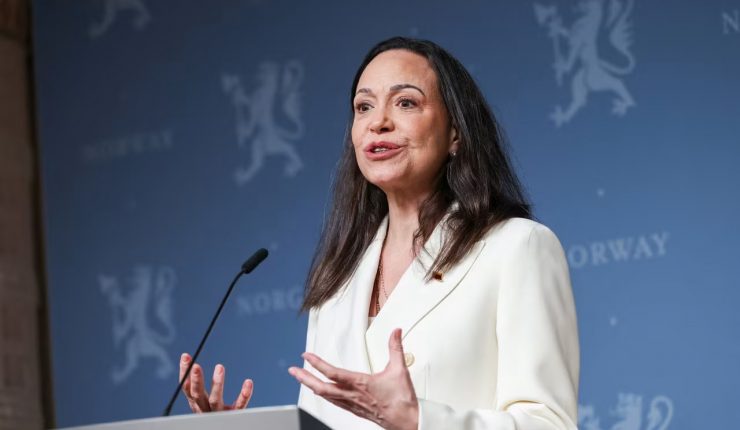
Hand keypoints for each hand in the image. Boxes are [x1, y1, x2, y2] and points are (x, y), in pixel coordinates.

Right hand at [179, 353, 253, 412]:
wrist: (224, 427)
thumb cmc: (212, 412)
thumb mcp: (202, 401)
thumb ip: (197, 386)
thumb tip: (186, 358)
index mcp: (197, 404)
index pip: (187, 388)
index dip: (184, 373)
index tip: (186, 356)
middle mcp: (205, 410)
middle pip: (198, 395)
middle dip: (196, 380)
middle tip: (196, 366)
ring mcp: (220, 414)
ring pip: (216, 400)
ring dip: (217, 384)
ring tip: (219, 367)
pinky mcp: (235, 415)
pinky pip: (239, 405)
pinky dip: (244, 394)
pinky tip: (248, 382)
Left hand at [288, 329, 417, 429]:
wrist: (407, 423)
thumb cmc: (402, 400)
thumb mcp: (400, 370)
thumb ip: (395, 348)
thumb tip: (396, 331)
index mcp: (360, 384)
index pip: (333, 373)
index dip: (317, 364)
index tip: (306, 356)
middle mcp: (353, 395)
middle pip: (322, 388)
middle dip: (305, 378)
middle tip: (293, 370)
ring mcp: (352, 404)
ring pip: (326, 396)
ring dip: (311, 386)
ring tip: (302, 379)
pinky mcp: (355, 410)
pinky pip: (334, 402)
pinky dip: (324, 395)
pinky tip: (321, 392)